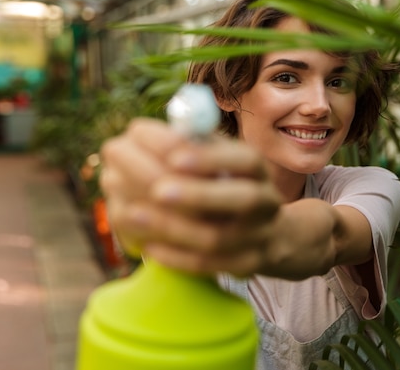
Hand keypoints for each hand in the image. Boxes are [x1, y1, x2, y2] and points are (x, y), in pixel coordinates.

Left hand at [99, 117, 282, 275]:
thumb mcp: (214, 158)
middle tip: (156, 189)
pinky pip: (207, 266)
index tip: (173, 156)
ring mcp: (257, 238)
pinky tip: (147, 244)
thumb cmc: (221, 183)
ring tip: (133, 213)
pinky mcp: (243, 267)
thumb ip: (189, 144)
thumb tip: (148, 132)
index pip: (246, 160)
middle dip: (197, 194)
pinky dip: (175, 256)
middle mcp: (266, 203)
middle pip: (243, 199)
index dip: (211, 158)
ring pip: (217, 238)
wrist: (258, 231)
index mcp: (258, 171)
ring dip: (173, 226)